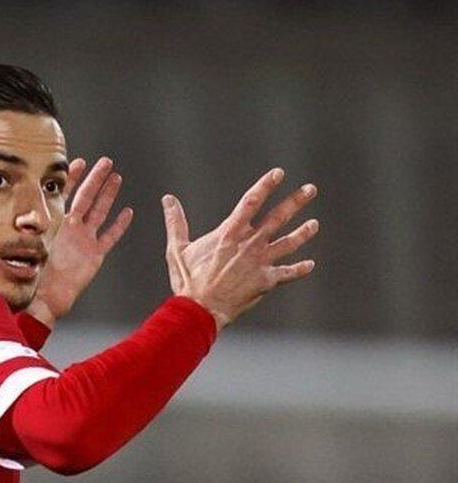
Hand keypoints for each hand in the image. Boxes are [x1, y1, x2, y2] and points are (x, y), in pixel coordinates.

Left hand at [27, 156, 133, 325]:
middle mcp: (71, 229)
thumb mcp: (26, 247)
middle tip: (106, 161)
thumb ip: (23, 230)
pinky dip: (119, 225)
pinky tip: (127, 212)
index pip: (64, 194)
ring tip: (116, 177)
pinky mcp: (94, 255)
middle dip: (96, 178)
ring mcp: (84, 241)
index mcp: (55, 224)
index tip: (78, 161)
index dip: (71, 178)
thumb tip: (1, 213)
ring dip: (108, 195)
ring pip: (100, 212)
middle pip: (87, 197)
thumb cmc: (31, 275)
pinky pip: (110, 237)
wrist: (44, 299)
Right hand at [163, 167, 318, 330]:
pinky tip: (309, 265)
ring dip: (304, 232)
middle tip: (310, 189)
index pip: (251, 201)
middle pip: (278, 218)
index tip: (278, 173)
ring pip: (289, 243)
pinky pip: (288, 273)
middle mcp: (250, 244)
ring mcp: (261, 262)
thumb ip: (176, 222)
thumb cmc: (187, 280)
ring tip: (314, 224)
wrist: (200, 309)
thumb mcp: (177, 249)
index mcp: (229, 233)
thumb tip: (168, 199)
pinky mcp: (266, 281)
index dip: (266, 185)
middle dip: (295, 201)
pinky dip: (299, 269)